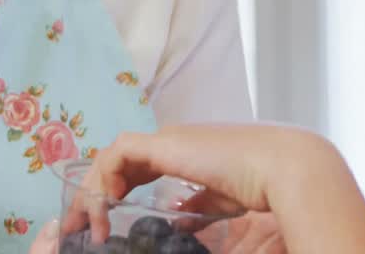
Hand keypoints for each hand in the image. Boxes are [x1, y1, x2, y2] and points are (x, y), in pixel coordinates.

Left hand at [61, 124, 364, 252]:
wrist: (286, 168)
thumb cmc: (264, 187)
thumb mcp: (223, 202)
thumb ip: (199, 206)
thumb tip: (179, 219)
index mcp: (187, 151)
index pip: (138, 165)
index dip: (116, 190)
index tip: (103, 221)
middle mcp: (174, 141)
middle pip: (119, 159)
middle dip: (94, 191)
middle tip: (79, 225)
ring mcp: (169, 139)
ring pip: (113, 155)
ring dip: (95, 189)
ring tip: (89, 224)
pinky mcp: (166, 143)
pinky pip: (118, 153)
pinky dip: (105, 177)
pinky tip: (106, 205)